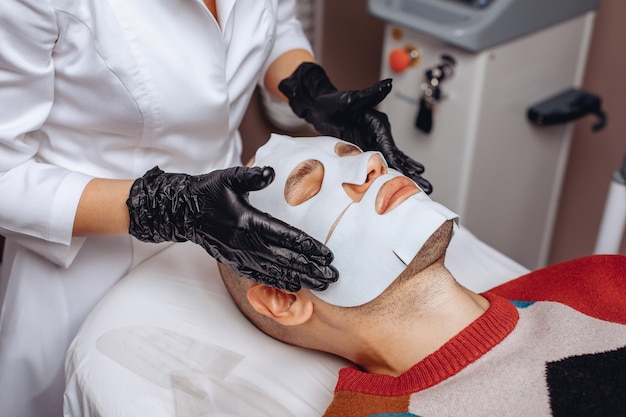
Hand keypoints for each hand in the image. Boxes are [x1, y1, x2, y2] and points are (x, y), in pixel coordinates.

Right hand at [127, 166, 338, 291]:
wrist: (182, 212)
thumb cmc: (207, 192)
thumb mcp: (228, 177)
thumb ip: (251, 176)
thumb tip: (270, 172)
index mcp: (247, 221)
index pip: (285, 236)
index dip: (307, 246)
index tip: (327, 254)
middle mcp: (245, 243)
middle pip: (284, 259)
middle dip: (310, 268)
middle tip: (332, 276)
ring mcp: (239, 255)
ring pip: (275, 272)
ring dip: (300, 279)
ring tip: (320, 285)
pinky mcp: (234, 262)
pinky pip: (260, 275)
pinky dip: (279, 282)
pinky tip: (294, 286)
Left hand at [279, 62, 432, 193]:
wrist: (318, 107)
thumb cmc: (334, 101)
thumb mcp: (353, 99)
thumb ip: (371, 94)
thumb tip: (388, 83)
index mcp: (379, 124)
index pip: (390, 147)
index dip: (398, 161)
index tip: (407, 175)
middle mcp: (378, 135)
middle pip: (397, 157)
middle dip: (412, 172)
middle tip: (428, 187)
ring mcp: (371, 143)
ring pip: (390, 163)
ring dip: (404, 176)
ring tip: (420, 189)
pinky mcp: (361, 149)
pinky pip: (375, 165)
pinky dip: (385, 175)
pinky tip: (393, 185)